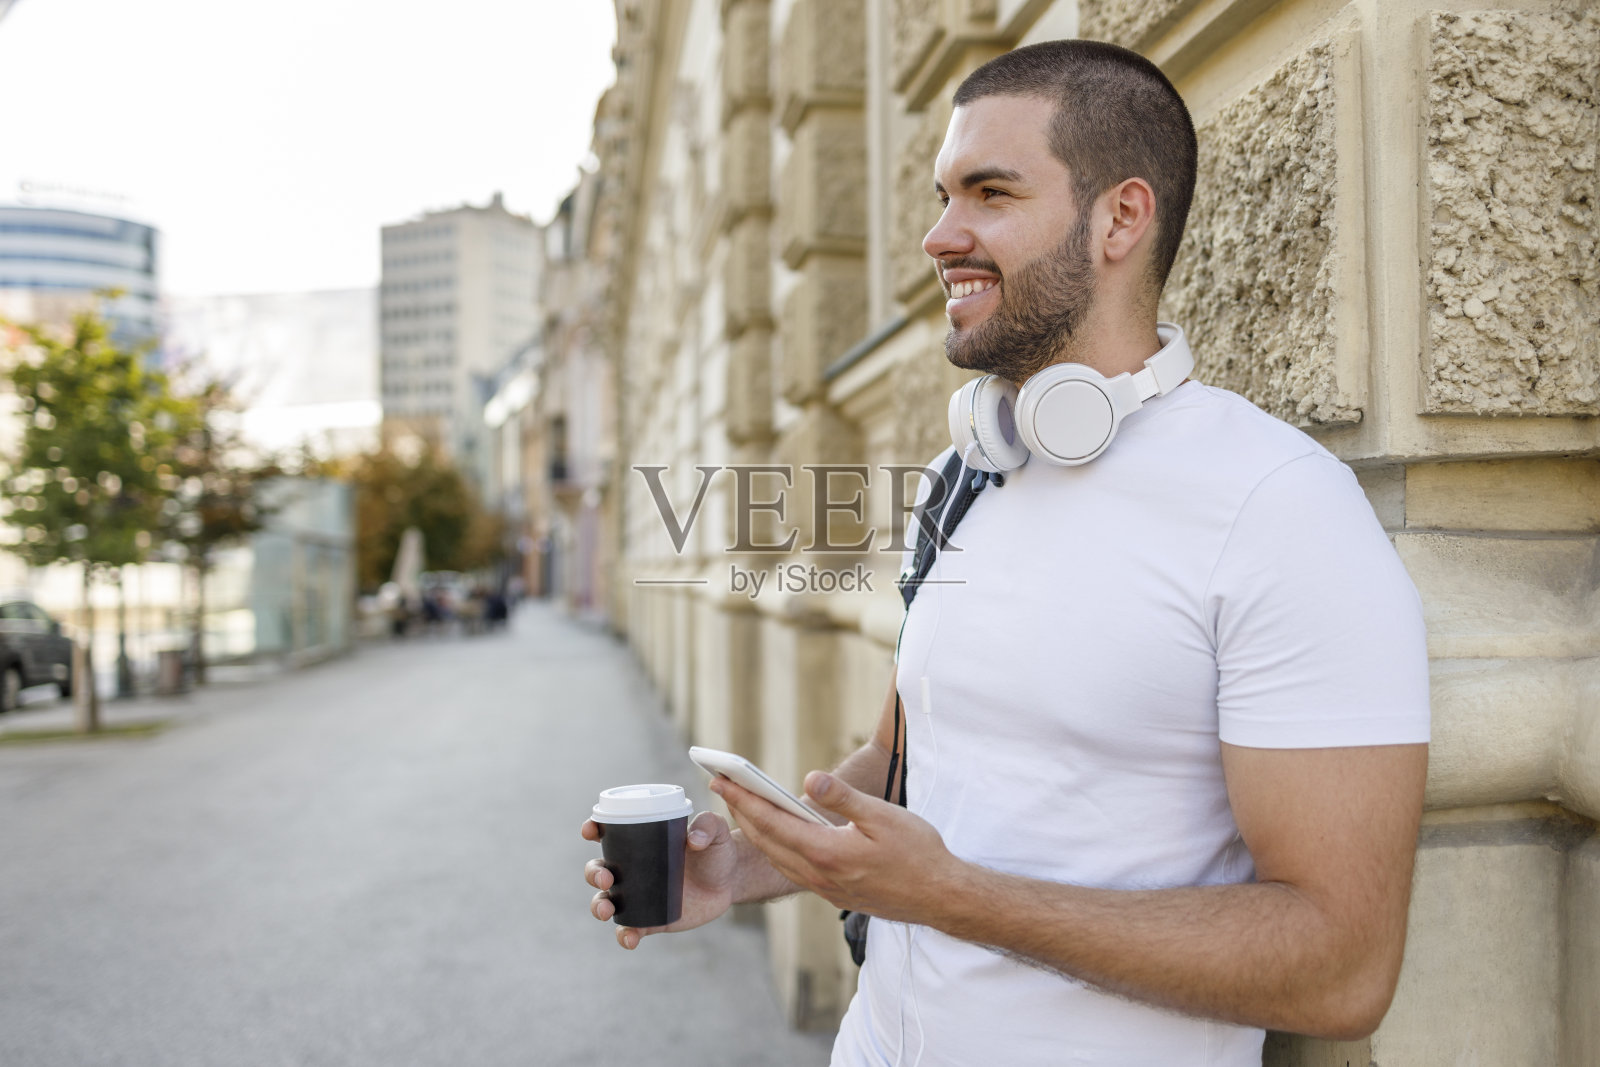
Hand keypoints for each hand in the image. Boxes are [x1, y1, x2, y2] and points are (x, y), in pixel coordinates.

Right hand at [581, 811, 737, 949]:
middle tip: (606, 878)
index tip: (590, 830)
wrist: (730, 881)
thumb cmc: (718, 850)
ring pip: (606, 902)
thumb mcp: (716, 831)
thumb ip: (708, 826)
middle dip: (593, 874)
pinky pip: (630, 929)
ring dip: (599, 907)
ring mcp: (639, 896)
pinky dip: (625, 936)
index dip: (592, 829)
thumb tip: (694, 840)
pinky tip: (630, 938)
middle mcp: (633, 869)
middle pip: (598, 870)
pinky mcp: (650, 919)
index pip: (608, 833)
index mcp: (641, 842)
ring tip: (607, 911)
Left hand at [713, 770, 962, 923]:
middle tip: (720, 786)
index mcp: (827, 853)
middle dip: (740, 811)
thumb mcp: (884, 817)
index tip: (720, 780)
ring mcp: (825, 887)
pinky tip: (778, 835)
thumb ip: (843, 798)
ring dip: (755, 831)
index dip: (743, 799)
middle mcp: (818, 874)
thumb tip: (809, 778)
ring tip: (742, 806)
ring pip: (777, 857)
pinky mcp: (834, 893)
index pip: (772, 822)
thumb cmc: (918, 853)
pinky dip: (776, 847)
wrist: (940, 897)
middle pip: (766, 841)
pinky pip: (792, 868)